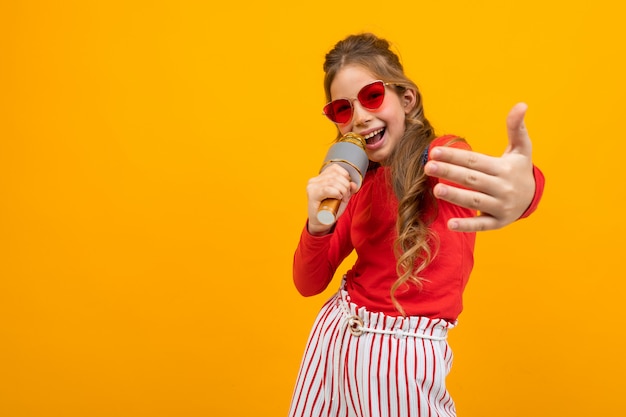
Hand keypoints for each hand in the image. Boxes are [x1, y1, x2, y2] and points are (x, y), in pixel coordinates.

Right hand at [306, 164, 357, 234]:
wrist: (321, 222)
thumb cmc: (330, 209)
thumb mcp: (342, 197)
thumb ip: (348, 189)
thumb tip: (353, 183)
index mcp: (320, 178)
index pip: (334, 168)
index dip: (345, 175)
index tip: (347, 186)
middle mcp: (314, 180)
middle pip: (335, 175)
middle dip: (345, 185)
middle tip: (346, 196)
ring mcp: (312, 187)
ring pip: (332, 181)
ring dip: (342, 190)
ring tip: (343, 198)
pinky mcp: (312, 194)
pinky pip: (327, 189)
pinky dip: (336, 193)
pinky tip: (338, 198)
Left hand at [424, 102, 535, 231]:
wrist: (534, 197)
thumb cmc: (519, 169)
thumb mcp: (521, 148)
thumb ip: (516, 128)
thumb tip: (521, 104)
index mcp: (504, 169)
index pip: (475, 161)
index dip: (455, 156)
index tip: (435, 151)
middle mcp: (503, 188)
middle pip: (471, 179)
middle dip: (449, 173)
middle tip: (428, 167)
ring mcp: (501, 207)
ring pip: (475, 201)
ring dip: (455, 196)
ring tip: (436, 190)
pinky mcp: (498, 222)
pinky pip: (482, 225)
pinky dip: (467, 225)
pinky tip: (450, 224)